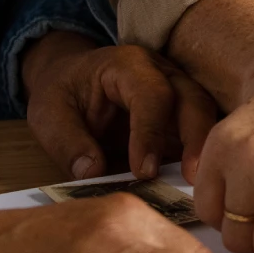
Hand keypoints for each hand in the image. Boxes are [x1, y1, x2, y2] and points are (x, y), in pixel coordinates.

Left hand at [22, 33, 217, 181]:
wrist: (72, 80)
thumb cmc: (62, 92)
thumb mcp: (48, 113)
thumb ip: (67, 141)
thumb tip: (92, 172)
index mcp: (127, 65)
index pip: (151, 94)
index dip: (151, 133)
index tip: (144, 171)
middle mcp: (162, 73)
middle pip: (193, 99)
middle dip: (196, 139)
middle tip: (193, 180)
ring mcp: (177, 93)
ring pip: (205, 116)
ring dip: (205, 150)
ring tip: (198, 187)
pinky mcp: (181, 118)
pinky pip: (200, 136)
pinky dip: (201, 158)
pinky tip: (196, 187)